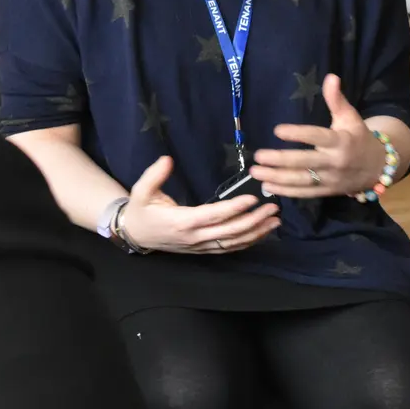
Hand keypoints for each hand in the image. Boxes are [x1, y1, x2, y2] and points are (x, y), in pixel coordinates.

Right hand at [121, 156, 280, 253]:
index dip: (232, 209)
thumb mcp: (141, 190)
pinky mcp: (203, 249)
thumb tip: (167, 159)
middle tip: (272, 208)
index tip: (251, 198)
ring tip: (274, 220)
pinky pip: (229, 248)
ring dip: (255, 232)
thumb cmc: (140, 210)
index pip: (211, 216)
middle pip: (229, 232)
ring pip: (232, 243)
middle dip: (253, 220)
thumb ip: (154, 175)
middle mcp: (193, 237)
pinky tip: (262, 232)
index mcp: (180, 221)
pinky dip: (247, 242)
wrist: (135, 234)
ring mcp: (200, 246)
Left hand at [251, 75, 384, 197]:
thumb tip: (331, 77)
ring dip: (277, 178)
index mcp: (340, 141)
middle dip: (280, 161)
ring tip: (255, 172)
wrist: (378, 168)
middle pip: (304, 163)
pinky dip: (285, 192)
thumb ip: (337, 99)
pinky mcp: (326, 192)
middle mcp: (334, 162)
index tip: (277, 130)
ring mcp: (330, 180)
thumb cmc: (358, 137)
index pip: (317, 137)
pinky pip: (304, 193)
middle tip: (258, 156)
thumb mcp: (351, 117)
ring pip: (301, 181)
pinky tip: (267, 186)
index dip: (298, 134)